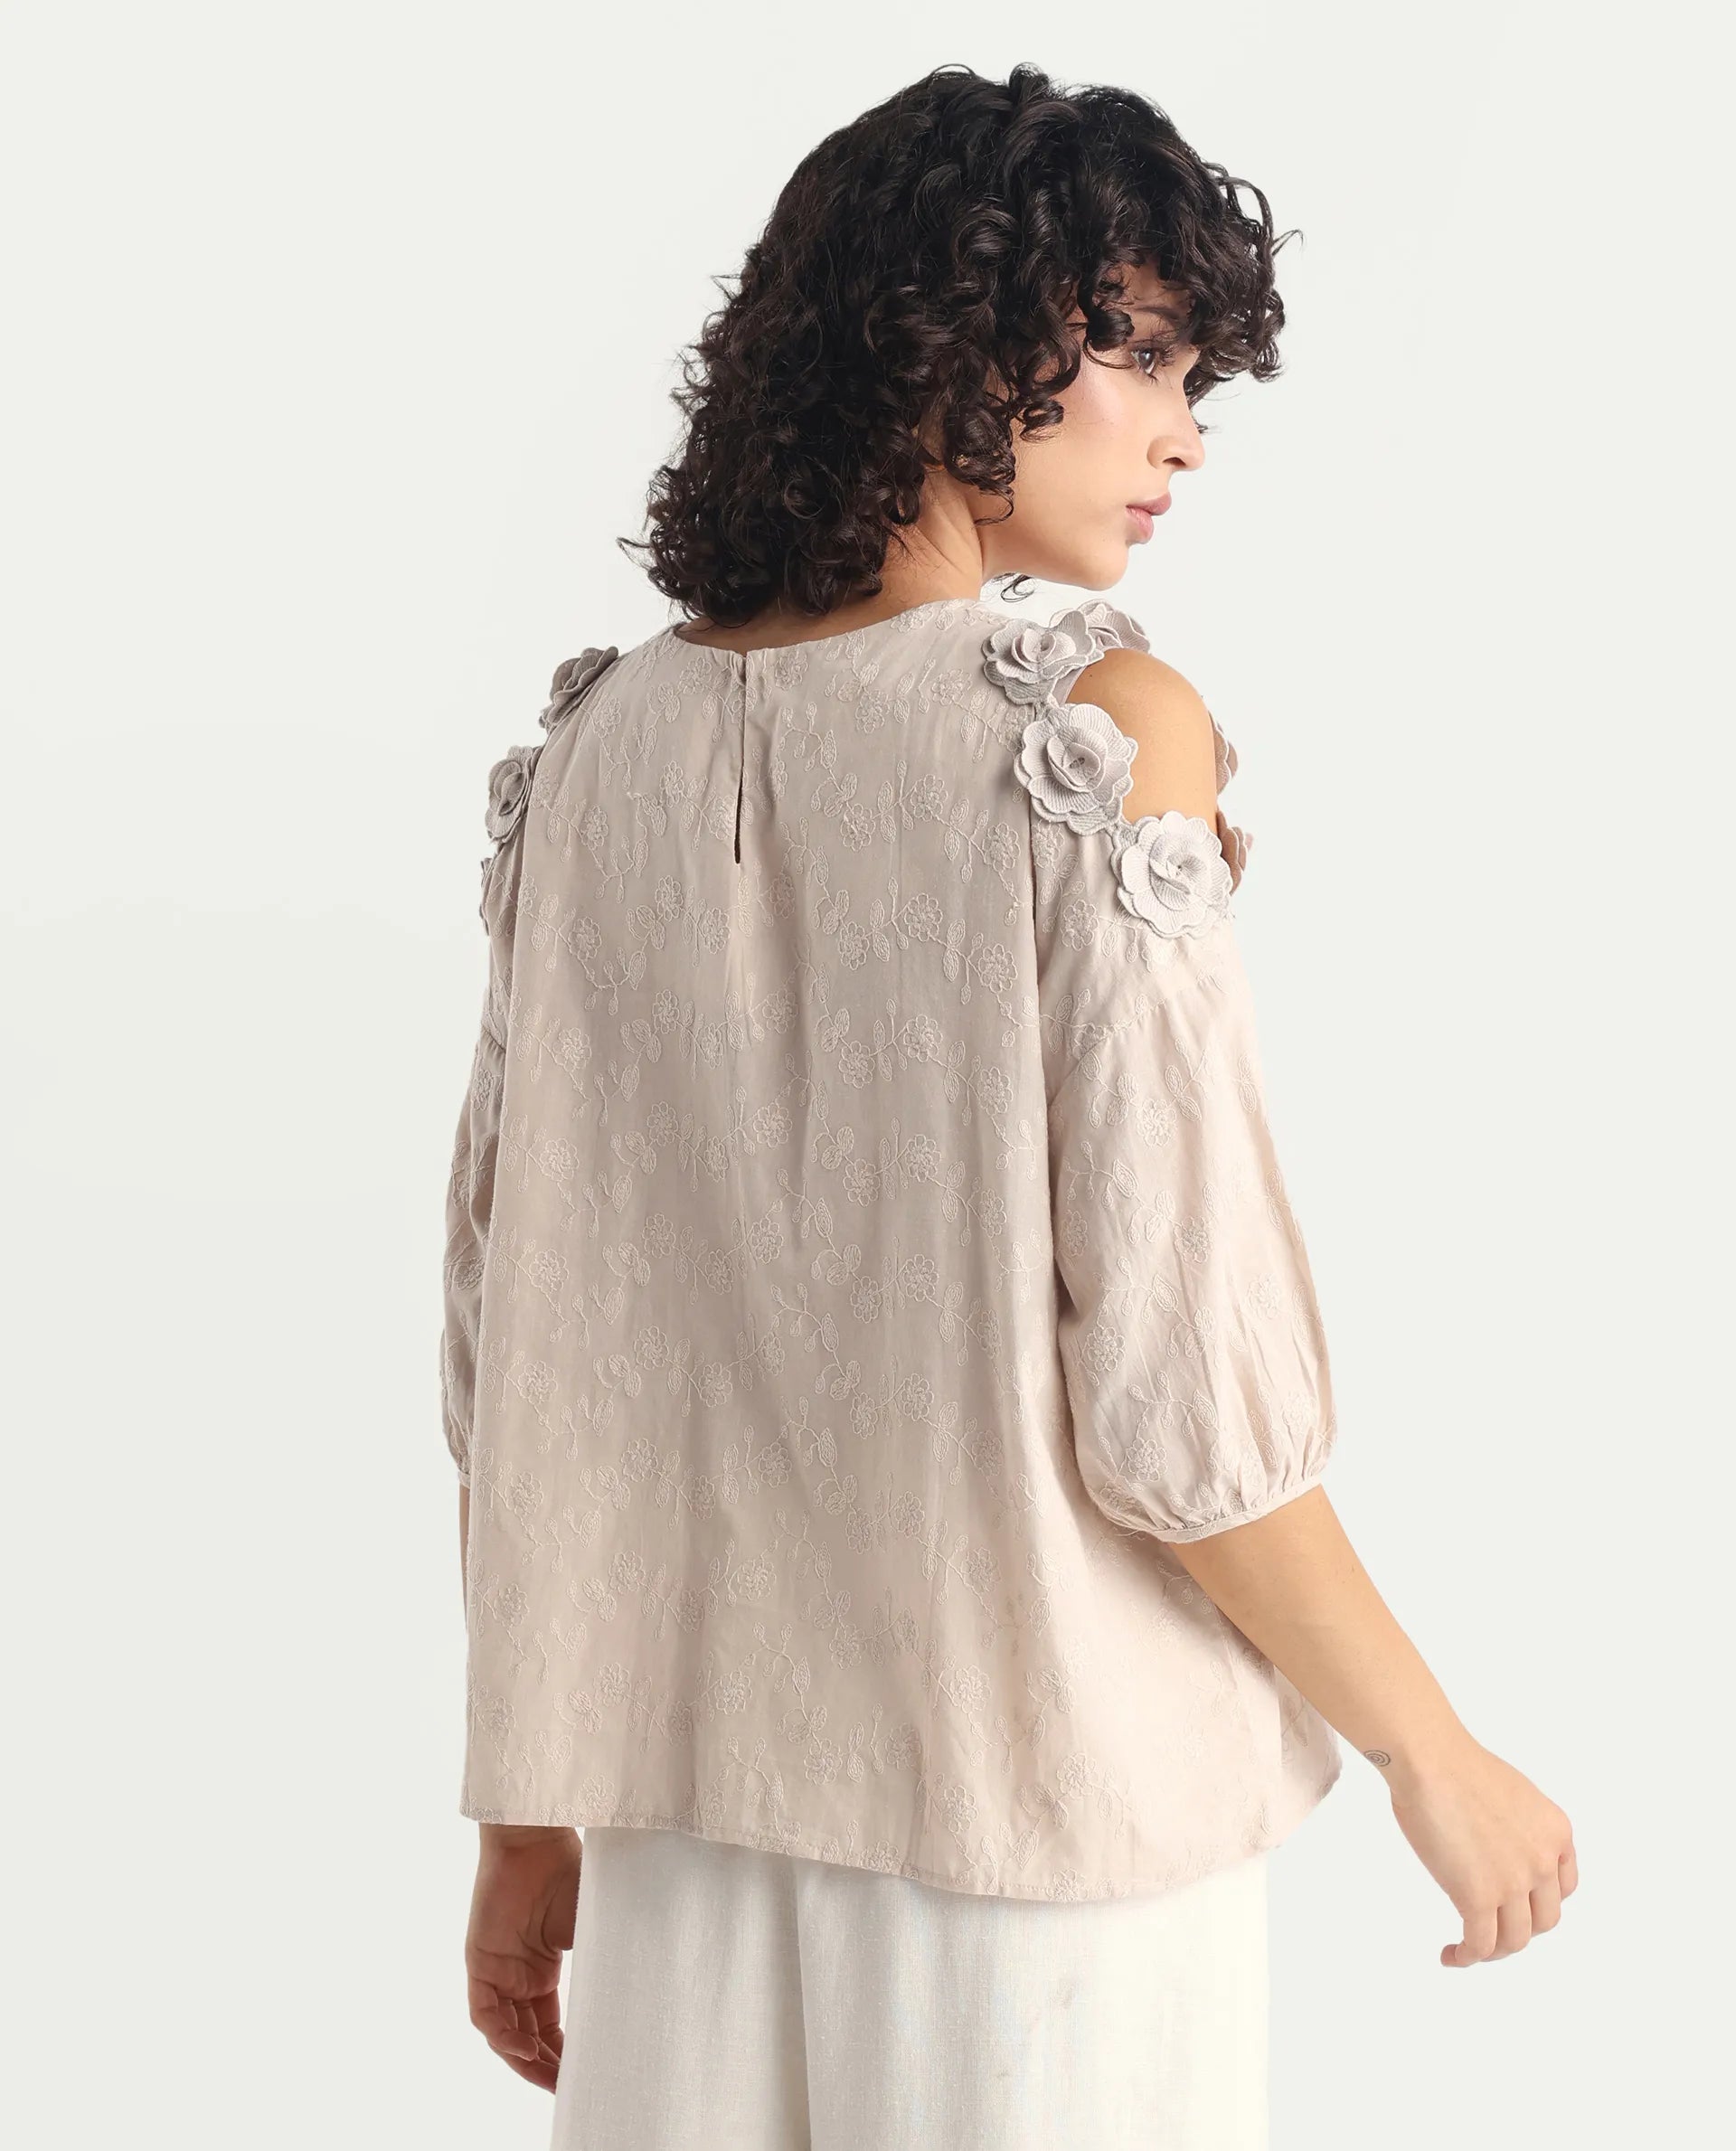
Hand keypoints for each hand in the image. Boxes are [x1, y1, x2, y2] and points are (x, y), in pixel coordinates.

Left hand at [465, 1825, 582, 2087]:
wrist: (539, 1838)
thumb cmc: (570, 1873)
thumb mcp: (592, 1929)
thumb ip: (603, 1964)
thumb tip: (643, 1996)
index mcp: (541, 1968)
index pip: (548, 2026)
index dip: (562, 2054)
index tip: (583, 2077)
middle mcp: (516, 1975)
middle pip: (525, 2036)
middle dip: (544, 2066)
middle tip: (567, 2089)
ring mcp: (496, 1969)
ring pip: (504, 2031)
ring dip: (524, 2058)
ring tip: (551, 2077)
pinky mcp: (479, 1961)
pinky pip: (485, 2013)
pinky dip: (502, 2034)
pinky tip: (524, 2048)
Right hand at [1385, 1737, 1576, 1966]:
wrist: (1430, 1759)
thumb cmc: (1454, 1765)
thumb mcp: (1513, 1794)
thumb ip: (1517, 1828)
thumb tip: (1497, 1852)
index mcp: (1556, 1832)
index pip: (1564, 1888)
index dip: (1541, 1902)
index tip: (1518, 1906)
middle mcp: (1543, 1860)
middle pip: (1543, 1920)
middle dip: (1518, 1929)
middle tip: (1491, 1926)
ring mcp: (1514, 1882)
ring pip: (1515, 1939)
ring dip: (1493, 1950)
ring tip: (1468, 1948)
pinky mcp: (1478, 1896)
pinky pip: (1480, 1943)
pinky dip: (1467, 1956)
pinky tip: (1451, 1955)